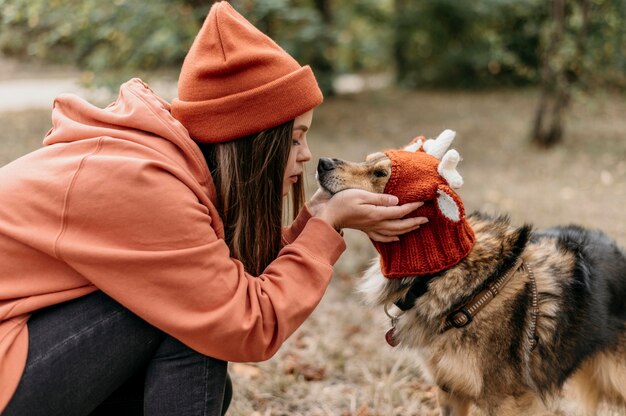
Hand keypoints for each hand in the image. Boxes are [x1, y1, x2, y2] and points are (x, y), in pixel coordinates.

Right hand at [311, 188, 427, 241]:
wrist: (329, 215)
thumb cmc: (343, 202)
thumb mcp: (361, 195)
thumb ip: (380, 198)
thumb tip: (397, 201)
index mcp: (377, 213)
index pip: (399, 211)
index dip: (412, 207)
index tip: (422, 202)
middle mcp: (376, 223)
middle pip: (400, 225)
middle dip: (414, 222)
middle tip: (426, 218)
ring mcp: (371, 228)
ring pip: (394, 232)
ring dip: (407, 230)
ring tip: (417, 226)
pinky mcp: (366, 230)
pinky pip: (382, 238)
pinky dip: (392, 239)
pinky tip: (398, 238)